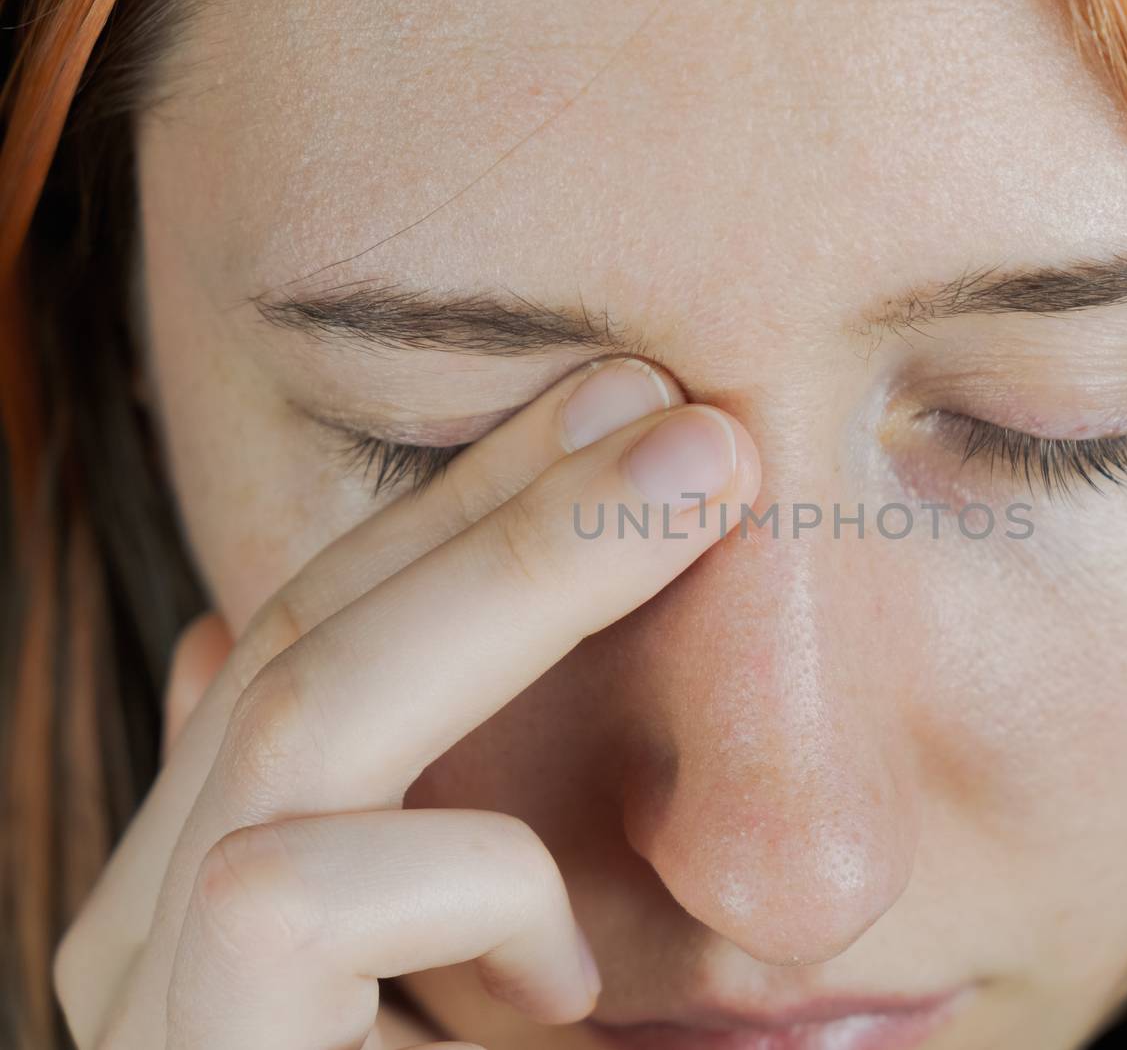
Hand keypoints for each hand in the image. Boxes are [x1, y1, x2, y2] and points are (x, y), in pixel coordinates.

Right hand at [52, 357, 761, 1048]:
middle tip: (677, 411)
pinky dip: (475, 889)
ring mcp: (148, 997)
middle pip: (303, 631)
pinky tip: (570, 979)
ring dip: (520, 575)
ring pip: (299, 715)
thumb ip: (413, 838)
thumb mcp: (481, 973)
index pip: (317, 634)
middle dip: (504, 505)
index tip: (625, 422)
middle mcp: (148, 923)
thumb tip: (258, 645)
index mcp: (210, 880)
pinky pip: (293, 891)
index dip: (468, 513)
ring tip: (703, 484)